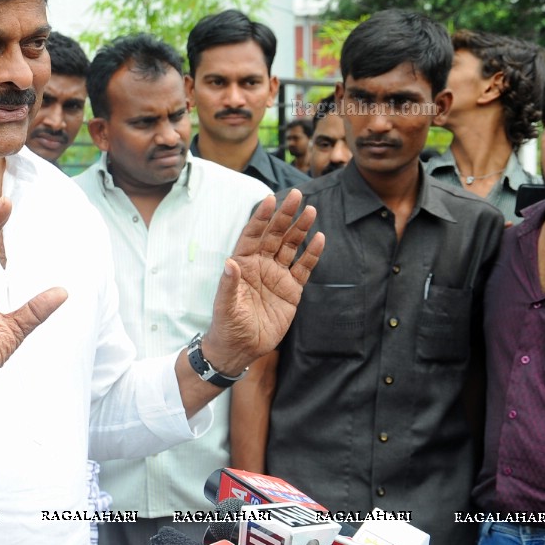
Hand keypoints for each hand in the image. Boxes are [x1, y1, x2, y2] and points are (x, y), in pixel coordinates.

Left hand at [201, 190, 323, 373]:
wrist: (241, 349)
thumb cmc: (227, 325)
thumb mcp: (225, 305)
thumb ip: (228, 284)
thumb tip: (229, 263)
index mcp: (242, 264)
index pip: (253, 235)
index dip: (261, 218)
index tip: (270, 200)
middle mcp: (261, 265)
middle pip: (275, 235)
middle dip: (285, 216)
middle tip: (296, 195)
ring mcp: (277, 276)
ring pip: (291, 247)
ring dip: (300, 229)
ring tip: (310, 211)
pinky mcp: (291, 290)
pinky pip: (303, 268)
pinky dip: (312, 254)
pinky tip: (319, 238)